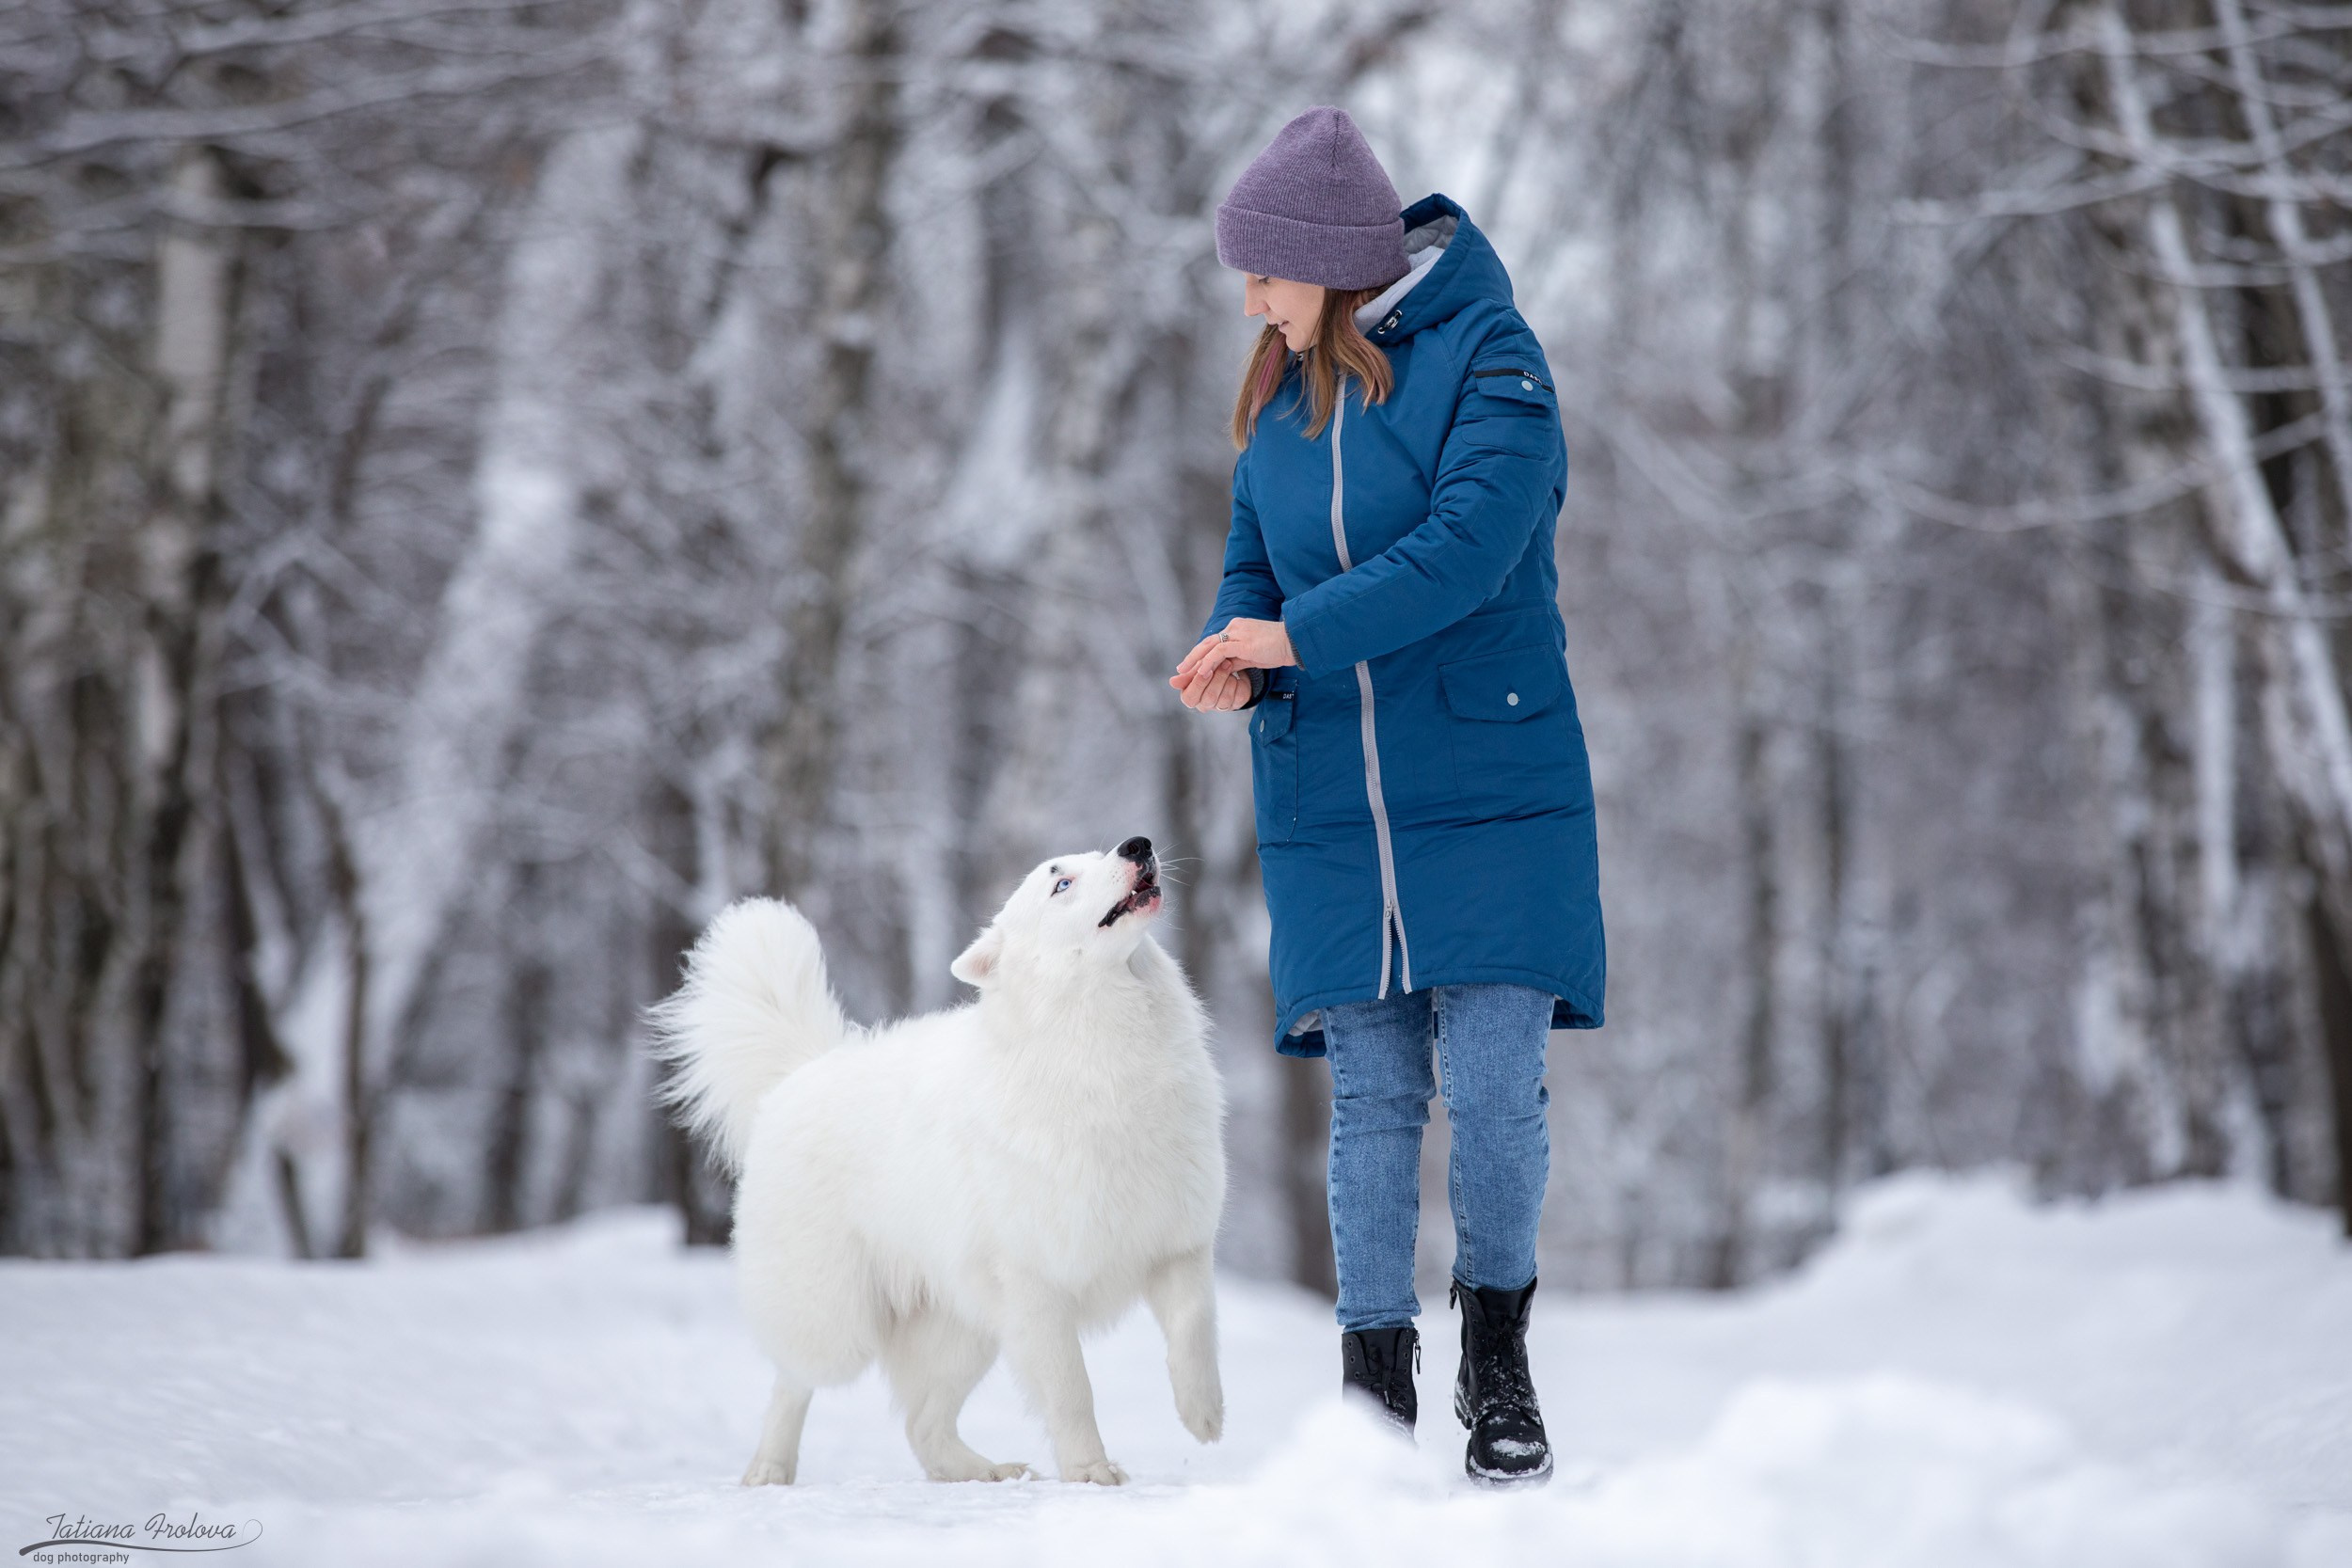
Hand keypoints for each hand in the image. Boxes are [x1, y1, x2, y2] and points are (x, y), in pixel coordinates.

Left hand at [1170, 618, 1295, 710]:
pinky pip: (1219, 651)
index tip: (1190, 668)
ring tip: (1185, 673)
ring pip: (1209, 646)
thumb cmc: (1278, 649)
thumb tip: (1223, 667)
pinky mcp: (1242, 641)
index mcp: (1237, 628)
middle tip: (1180, 671)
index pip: (1213, 642)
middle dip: (1192, 657)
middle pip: (1207, 642)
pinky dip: (1209, 662)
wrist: (1295, 643)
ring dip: (1195, 661)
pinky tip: (1202, 673)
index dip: (1200, 655)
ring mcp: (1238, 633)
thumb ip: (1236, 659)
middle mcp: (1235, 627)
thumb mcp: (1252, 655)